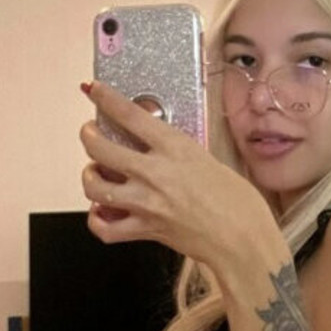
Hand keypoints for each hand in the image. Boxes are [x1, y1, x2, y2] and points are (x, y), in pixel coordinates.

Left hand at [79, 81, 275, 272]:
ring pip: (94, 186)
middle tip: (90, 131)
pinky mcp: (146, 229)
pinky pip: (104, 227)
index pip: (129, 115)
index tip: (95, 91)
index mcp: (176, 149)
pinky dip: (97, 219)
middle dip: (88, 135)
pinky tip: (102, 211)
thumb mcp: (208, 160)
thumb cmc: (238, 202)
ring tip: (94, 172)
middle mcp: (155, 173)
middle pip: (99, 147)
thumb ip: (177, 153)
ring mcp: (147, 203)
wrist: (243, 239)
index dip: (105, 98)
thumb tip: (155, 146)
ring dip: (89, 175)